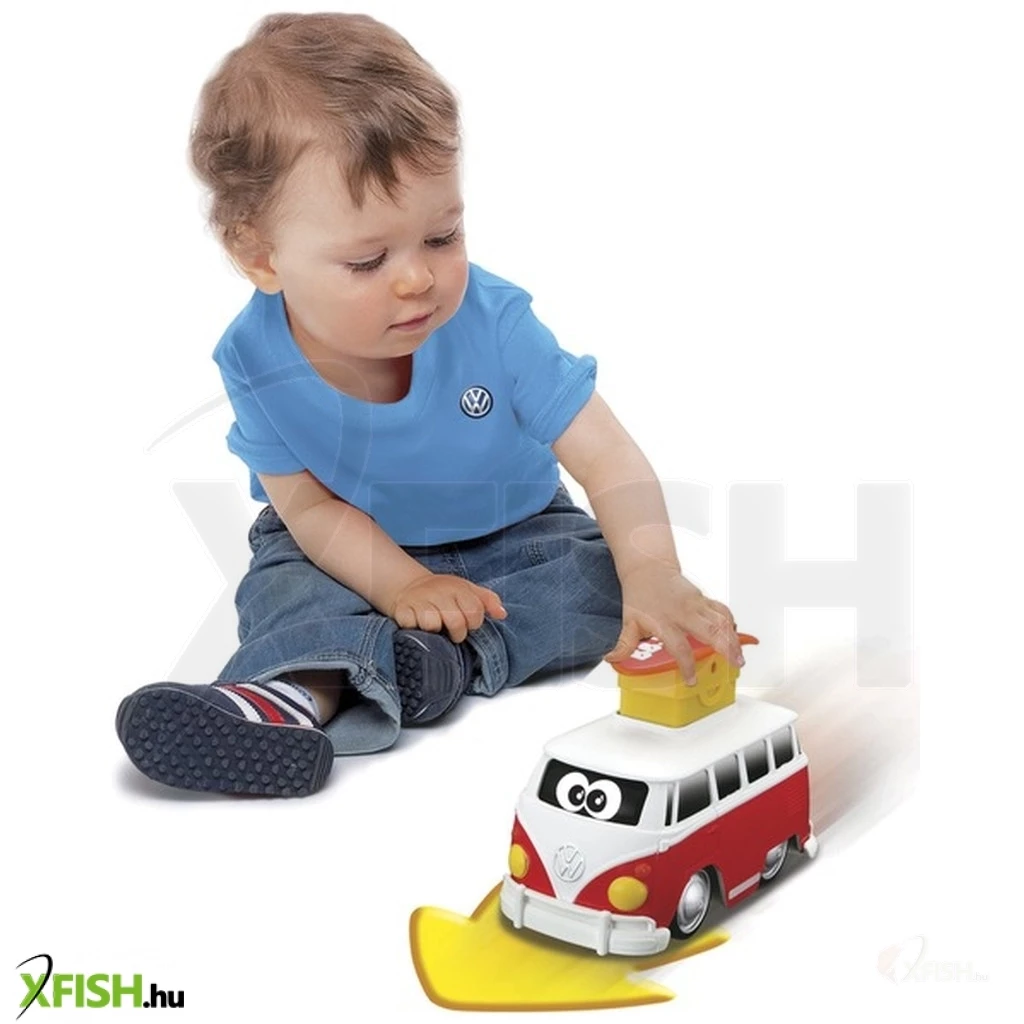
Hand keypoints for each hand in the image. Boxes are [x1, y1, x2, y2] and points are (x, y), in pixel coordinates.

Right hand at [389, 572, 506, 642]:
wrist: (411, 586)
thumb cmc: (445, 594)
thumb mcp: (468, 591)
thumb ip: (488, 601)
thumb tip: (502, 614)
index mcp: (458, 588)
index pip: (474, 611)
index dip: (474, 623)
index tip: (469, 625)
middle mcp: (438, 592)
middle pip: (455, 621)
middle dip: (457, 633)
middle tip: (453, 633)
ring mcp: (419, 600)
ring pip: (432, 624)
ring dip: (435, 631)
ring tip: (435, 628)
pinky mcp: (402, 609)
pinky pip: (411, 625)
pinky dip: (415, 629)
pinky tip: (418, 625)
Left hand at [605, 565, 742, 684]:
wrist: (648, 567)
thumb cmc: (640, 593)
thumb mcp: (628, 621)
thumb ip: (624, 644)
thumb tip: (612, 659)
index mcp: (665, 621)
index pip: (679, 647)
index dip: (687, 666)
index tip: (692, 679)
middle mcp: (684, 612)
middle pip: (711, 631)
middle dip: (726, 648)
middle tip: (735, 664)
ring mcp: (696, 604)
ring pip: (721, 620)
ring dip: (733, 638)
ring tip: (740, 656)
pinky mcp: (703, 599)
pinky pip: (722, 610)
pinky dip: (730, 622)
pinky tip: (734, 634)